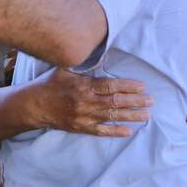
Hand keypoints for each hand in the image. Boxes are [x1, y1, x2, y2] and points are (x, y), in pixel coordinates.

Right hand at [19, 69, 152, 135]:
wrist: (34, 105)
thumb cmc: (50, 84)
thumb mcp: (65, 69)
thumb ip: (82, 65)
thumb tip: (100, 55)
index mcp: (83, 86)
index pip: (110, 86)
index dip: (128, 86)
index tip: (142, 86)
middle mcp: (85, 102)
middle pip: (115, 102)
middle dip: (135, 101)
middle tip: (151, 100)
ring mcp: (84, 117)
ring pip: (112, 116)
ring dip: (131, 116)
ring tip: (147, 115)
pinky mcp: (81, 128)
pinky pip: (101, 131)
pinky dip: (116, 131)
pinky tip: (129, 131)